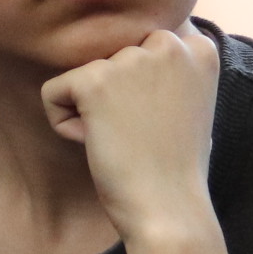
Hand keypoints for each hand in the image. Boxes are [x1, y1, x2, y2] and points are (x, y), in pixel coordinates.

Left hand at [38, 24, 226, 253]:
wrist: (168, 210)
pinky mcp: (94, 80)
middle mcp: (169, 43)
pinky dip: (64, 125)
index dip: (141, 89)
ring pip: (84, 75)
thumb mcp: (192, 102)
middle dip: (115, 96)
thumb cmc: (178, 167)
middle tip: (141, 133)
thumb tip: (140, 50)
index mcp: (199, 46)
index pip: (143, 43)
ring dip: (92, 112)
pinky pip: (53, 92)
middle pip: (112, 58)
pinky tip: (96, 144)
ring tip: (124, 141)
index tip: (162, 123)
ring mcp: (131, 59)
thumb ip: (171, 68)